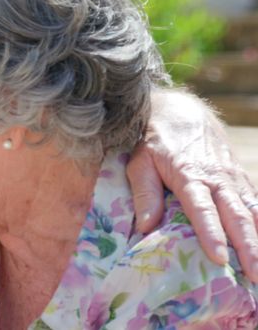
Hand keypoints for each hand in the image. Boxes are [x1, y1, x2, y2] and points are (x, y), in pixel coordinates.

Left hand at [126, 89, 257, 282]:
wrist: (180, 111)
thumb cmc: (154, 140)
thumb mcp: (139, 161)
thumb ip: (143, 192)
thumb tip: (146, 226)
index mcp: (189, 174)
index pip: (202, 209)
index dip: (211, 233)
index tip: (218, 258)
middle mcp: (217, 177)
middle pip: (236, 214)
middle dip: (248, 246)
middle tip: (253, 274)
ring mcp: (233, 177)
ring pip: (252, 211)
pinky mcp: (241, 177)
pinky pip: (256, 202)